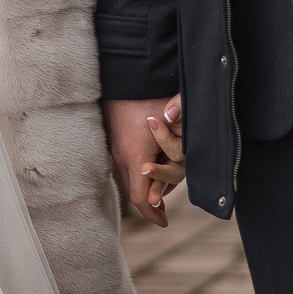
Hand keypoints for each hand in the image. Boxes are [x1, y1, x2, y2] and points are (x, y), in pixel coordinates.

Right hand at [105, 95, 180, 226]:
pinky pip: (123, 162)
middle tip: (162, 212)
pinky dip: (135, 170)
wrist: (118, 71)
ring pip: (128, 175)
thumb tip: (178, 116)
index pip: (140, 197)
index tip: (164, 222)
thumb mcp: (171, 106)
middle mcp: (121, 154)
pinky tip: (146, 166)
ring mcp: (113, 146)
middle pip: (134, 190)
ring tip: (157, 192)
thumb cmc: (146, 88)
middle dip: (150, 202)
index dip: (152, 213)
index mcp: (136, 154)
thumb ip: (182, 115)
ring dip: (144, 185)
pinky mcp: (110, 138)